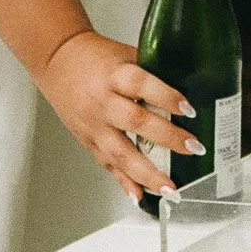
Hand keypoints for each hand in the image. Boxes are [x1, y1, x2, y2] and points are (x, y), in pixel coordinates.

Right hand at [38, 30, 197, 201]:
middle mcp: (102, 101)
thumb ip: (155, 71)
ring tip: (171, 188)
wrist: (57, 61)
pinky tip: (141, 196)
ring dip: (147, 173)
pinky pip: (107, 165)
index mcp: (114, 75)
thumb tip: (194, 83)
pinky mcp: (87, 140)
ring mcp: (93, 124)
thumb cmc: (96, 57)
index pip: (141, 85)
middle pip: (135, 122)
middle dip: (167, 137)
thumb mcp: (127, 55)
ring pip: (120, 152)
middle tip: (194, 148)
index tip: (190, 109)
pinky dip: (124, 182)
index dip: (166, 97)